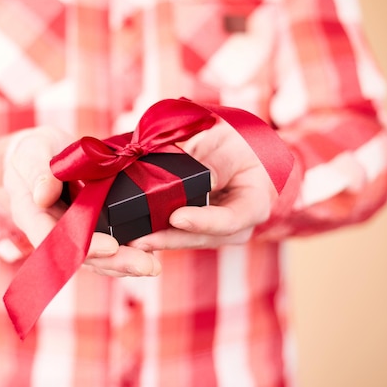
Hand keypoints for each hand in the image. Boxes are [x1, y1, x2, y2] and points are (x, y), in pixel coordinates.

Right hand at [3, 126, 159, 276]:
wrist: (40, 151)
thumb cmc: (32, 149)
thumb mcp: (32, 150)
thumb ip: (36, 170)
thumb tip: (43, 195)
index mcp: (31, 213)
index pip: (53, 239)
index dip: (82, 246)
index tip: (112, 246)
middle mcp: (51, 229)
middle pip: (81, 255)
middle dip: (115, 262)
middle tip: (148, 265)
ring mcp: (71, 231)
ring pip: (97, 256)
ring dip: (125, 262)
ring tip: (153, 265)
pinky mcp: (88, 227)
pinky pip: (107, 243)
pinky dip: (128, 249)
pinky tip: (151, 250)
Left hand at [129, 119, 277, 250]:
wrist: (237, 151)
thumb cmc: (238, 145)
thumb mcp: (230, 145)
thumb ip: (215, 164)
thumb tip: (197, 182)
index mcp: (254, 205)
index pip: (230, 219)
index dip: (202, 221)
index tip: (176, 217)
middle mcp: (237, 227)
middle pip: (202, 237)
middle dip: (169, 239)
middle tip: (140, 240)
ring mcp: (216, 232)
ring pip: (185, 240)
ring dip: (158, 241)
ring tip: (131, 241)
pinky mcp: (196, 229)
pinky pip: (176, 234)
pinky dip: (155, 234)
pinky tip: (134, 236)